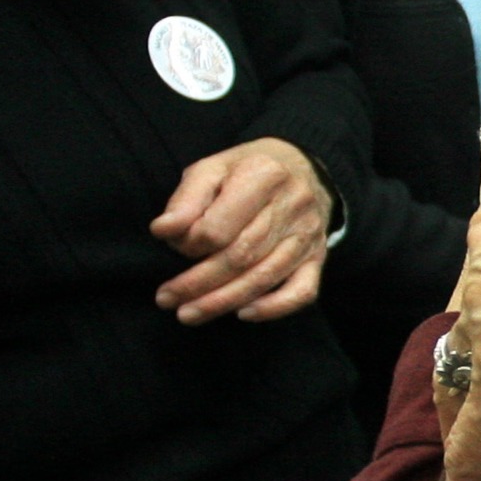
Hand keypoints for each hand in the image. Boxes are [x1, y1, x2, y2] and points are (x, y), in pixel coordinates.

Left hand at [150, 138, 329, 323]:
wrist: (301, 166)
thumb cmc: (246, 170)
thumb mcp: (212, 169)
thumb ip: (186, 200)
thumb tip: (163, 230)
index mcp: (264, 175)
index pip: (220, 227)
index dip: (190, 245)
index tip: (174, 246)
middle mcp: (292, 205)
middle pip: (240, 257)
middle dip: (197, 284)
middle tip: (166, 299)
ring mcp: (308, 234)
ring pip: (264, 278)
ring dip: (222, 302)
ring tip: (187, 314)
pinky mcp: (318, 257)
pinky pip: (302, 291)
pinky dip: (273, 308)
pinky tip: (243, 314)